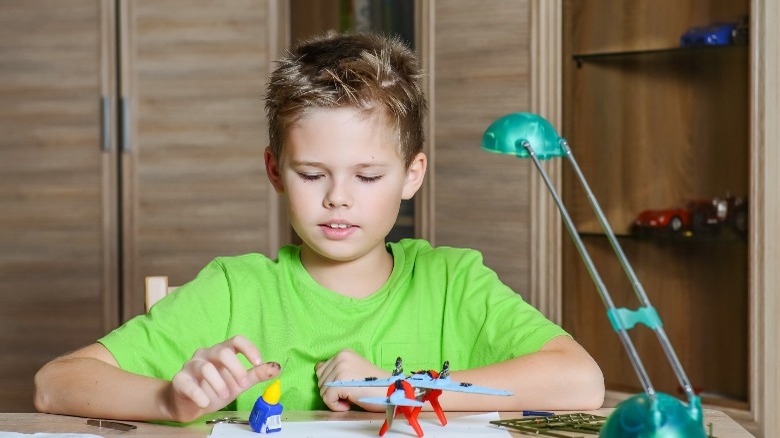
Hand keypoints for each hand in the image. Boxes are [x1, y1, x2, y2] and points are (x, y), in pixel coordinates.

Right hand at [166, 335, 280, 421]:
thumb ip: (256, 374)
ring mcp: (192, 365)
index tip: (258, 361)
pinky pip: (188, 383)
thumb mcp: (239, 383)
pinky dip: (199, 394)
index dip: (249, 348)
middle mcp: (206, 354)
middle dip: (235, 368)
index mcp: (222, 352)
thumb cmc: (215, 388)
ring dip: (219, 383)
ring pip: (206, 367)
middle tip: (242, 385)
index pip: (236, 340)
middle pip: (222, 351)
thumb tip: (277, 367)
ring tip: (225, 396)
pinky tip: (205, 402)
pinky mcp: (180, 380)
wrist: (189, 404)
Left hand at [315, 349, 387, 411]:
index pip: (321, 369)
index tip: (346, 387)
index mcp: (343, 353)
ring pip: (322, 390)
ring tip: (350, 397)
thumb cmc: (374, 384)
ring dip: (335, 399)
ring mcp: (340, 369)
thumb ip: (336, 368)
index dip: (331, 382)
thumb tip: (318, 367)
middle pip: (320, 380)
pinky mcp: (340, 383)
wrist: (390, 391)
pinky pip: (327, 399)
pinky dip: (336, 406)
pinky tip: (348, 404)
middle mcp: (340, 357)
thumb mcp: (353, 369)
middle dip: (332, 391)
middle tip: (350, 393)